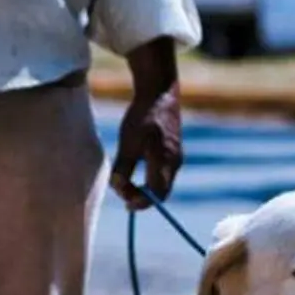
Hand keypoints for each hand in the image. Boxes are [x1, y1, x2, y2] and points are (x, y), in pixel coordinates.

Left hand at [110, 37, 181, 210]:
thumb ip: (123, 168)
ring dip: (145, 187)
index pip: (156, 196)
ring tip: (126, 181)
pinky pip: (163, 172)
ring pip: (162, 183)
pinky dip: (150, 177)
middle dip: (142, 197)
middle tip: (123, 192)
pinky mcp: (174, 149)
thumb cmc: (142, 116)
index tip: (125, 203)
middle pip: (161, 193)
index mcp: (165, 162)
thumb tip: (117, 187)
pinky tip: (136, 167)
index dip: (140, 203)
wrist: (159, 91)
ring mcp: (176, 156)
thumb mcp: (128, 143)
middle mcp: (175, 162)